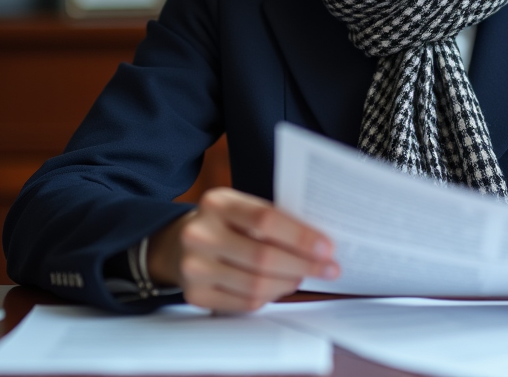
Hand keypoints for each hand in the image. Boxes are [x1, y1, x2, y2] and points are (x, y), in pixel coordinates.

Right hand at [146, 187, 339, 311]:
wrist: (178, 244)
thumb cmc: (223, 224)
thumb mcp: (240, 208)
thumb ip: (272, 220)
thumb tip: (319, 244)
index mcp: (217, 203)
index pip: (265, 219)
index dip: (301, 236)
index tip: (327, 247)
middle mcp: (200, 234)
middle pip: (263, 257)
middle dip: (304, 265)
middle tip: (329, 268)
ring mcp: (194, 267)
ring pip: (256, 284)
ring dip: (289, 283)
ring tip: (303, 276)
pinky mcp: (195, 295)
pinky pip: (244, 303)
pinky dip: (269, 297)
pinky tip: (280, 287)